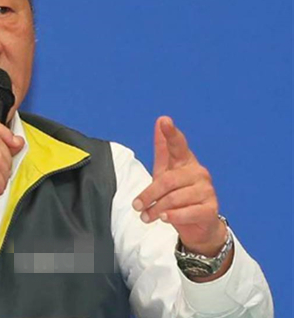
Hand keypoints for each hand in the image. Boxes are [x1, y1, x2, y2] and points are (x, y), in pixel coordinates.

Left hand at [133, 116, 226, 256]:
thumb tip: (160, 120)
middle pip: (168, 180)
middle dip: (149, 195)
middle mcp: (199, 173)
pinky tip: (164, 218)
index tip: (164, 121)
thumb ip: (163, 149)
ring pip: (174, 198)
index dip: (171, 133)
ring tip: (147, 216)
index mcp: (186, 161)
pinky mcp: (210, 209)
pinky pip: (187, 212)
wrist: (198, 225)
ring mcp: (207, 191)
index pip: (178, 145)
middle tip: (136, 206)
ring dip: (156, 209)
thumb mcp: (166, 171)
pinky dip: (173, 216)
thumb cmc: (179, 195)